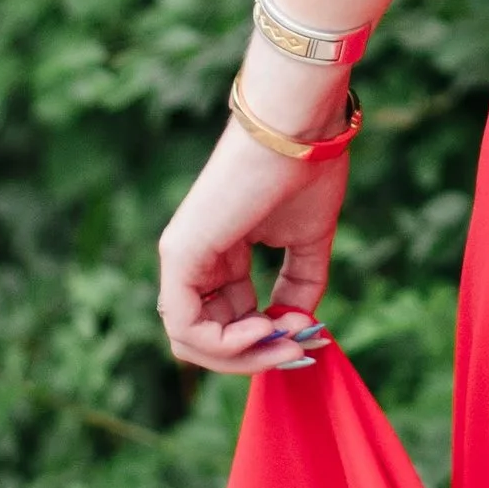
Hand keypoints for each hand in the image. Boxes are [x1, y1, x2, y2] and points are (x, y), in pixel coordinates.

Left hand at [156, 107, 349, 376]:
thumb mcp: (307, 242)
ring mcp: (181, 256)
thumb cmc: (305, 173)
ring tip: (285, 336)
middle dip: (255, 356)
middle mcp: (193, 258)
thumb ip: (299, 286)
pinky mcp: (180, 254)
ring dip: (244, 355)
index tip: (308, 337)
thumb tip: (297, 328)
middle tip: (299, 348)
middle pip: (205, 338)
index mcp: (219, 253)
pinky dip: (227, 344)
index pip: (225, 321)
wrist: (297, 132)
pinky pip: (187, 327)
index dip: (265, 342)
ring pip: (190, 342)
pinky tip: (263, 329)